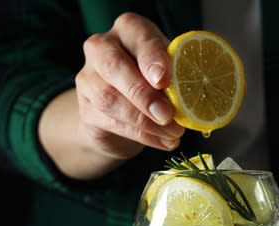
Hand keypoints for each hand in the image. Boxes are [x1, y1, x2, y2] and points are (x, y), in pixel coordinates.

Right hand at [41, 12, 183, 179]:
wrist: (123, 113)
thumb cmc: (153, 82)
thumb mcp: (169, 71)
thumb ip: (176, 76)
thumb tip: (192, 97)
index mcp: (127, 30)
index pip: (136, 33)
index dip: (150, 57)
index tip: (164, 80)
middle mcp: (101, 47)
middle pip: (114, 66)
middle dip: (143, 94)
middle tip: (168, 115)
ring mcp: (88, 79)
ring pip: (109, 99)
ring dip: (145, 121)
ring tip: (173, 133)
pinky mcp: (86, 109)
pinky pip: (112, 123)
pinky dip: (142, 135)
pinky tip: (163, 142)